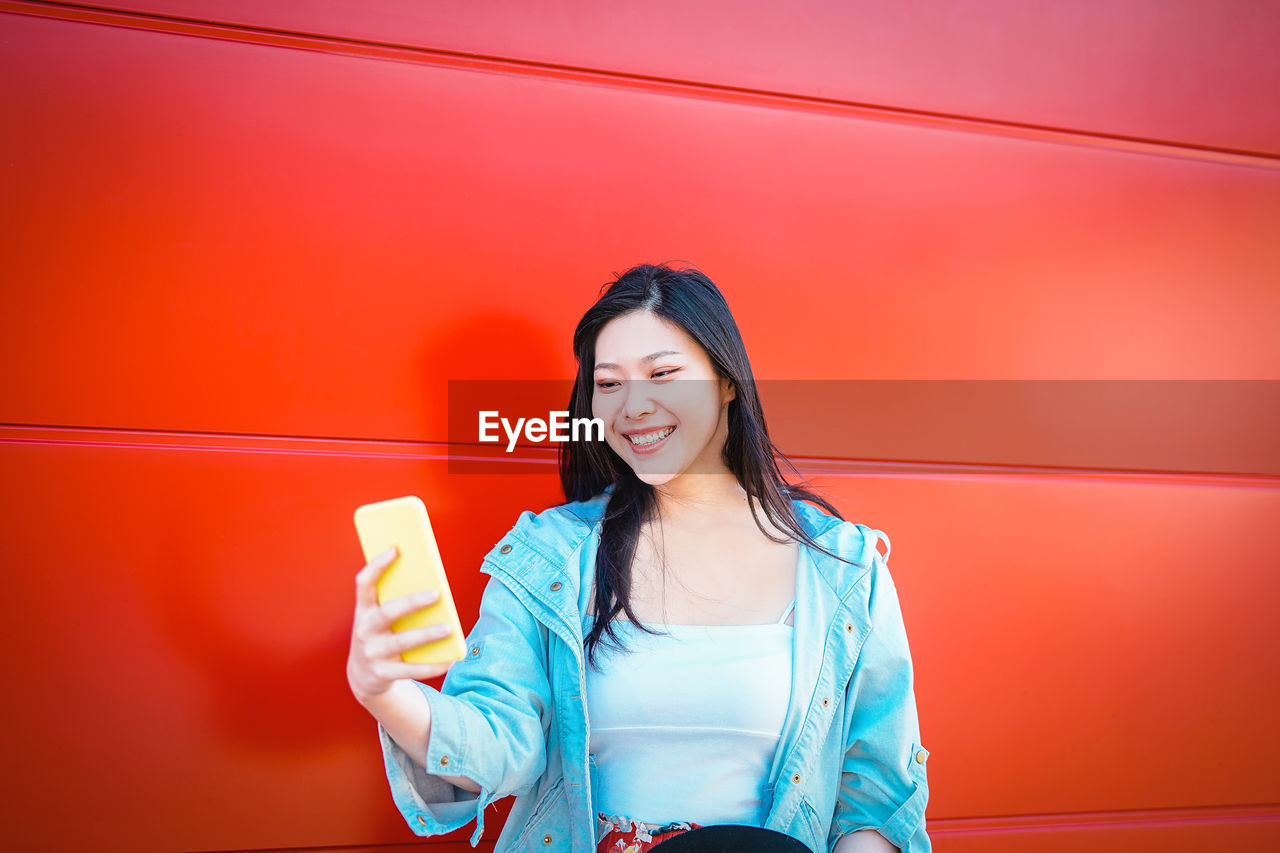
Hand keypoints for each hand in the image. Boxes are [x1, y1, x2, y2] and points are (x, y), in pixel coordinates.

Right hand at [346, 545, 456, 702]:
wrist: (362, 676)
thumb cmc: (380, 635)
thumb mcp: (378, 618)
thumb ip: (396, 601)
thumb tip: (432, 583)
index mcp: (363, 610)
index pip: (364, 583)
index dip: (377, 565)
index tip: (395, 549)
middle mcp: (364, 630)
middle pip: (388, 613)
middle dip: (412, 603)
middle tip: (436, 594)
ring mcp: (372, 653)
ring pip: (403, 642)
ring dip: (427, 635)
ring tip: (449, 628)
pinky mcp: (383, 673)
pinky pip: (411, 670)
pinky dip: (432, 666)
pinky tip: (450, 660)